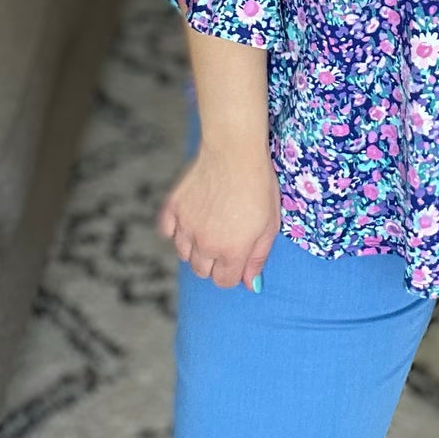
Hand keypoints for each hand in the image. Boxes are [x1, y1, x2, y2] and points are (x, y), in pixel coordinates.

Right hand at [159, 142, 281, 288]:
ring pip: (184, 254)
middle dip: (214, 262)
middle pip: (202, 271)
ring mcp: (186, 227)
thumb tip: (251, 285)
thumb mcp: (269, 226)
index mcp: (231, 252)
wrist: (234, 152)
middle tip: (226, 239)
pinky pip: (168, 232)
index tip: (238, 256)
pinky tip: (192, 219)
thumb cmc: (259, 187)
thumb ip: (258, 258)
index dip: (233, 272)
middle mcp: (205, 245)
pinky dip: (177, 230)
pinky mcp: (173, 208)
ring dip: (196, 248)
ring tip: (211, 227)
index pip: (224, 281)